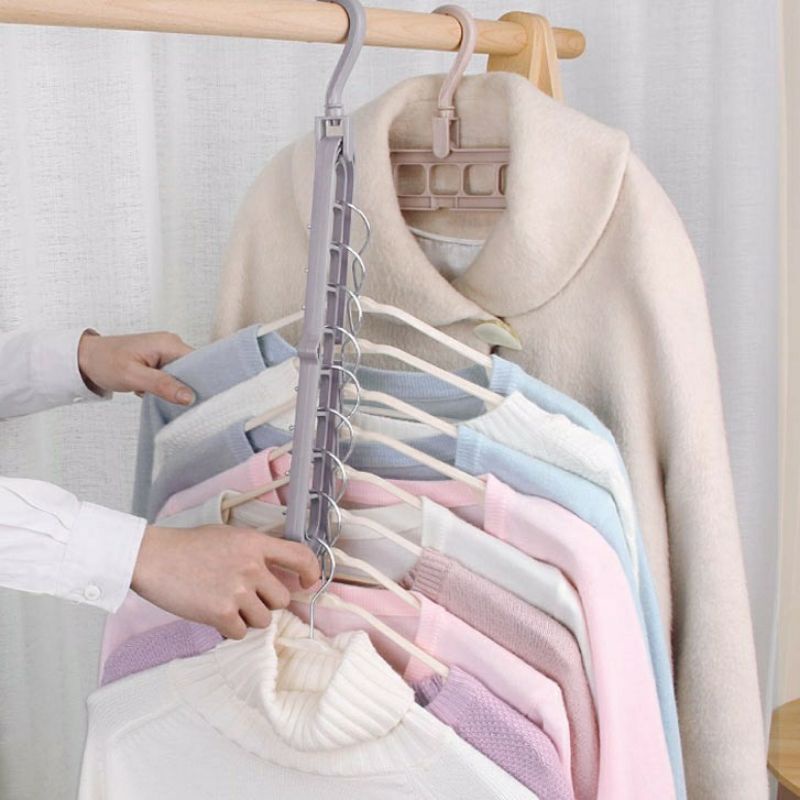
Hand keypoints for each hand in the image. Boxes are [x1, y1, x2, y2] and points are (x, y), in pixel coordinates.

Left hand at [78, 331, 194, 405]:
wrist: (83, 358)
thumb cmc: (104, 362)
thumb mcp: (133, 376)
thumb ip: (163, 385)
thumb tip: (189, 397)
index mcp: (169, 343)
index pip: (199, 362)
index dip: (203, 380)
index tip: (203, 400)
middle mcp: (171, 345)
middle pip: (193, 369)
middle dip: (188, 387)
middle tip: (182, 404)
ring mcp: (165, 353)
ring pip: (183, 375)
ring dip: (175, 389)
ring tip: (163, 398)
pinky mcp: (159, 362)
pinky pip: (173, 377)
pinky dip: (167, 388)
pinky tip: (156, 394)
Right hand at [131, 525, 320, 638]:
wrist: (154, 558)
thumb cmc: (187, 547)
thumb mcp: (229, 536)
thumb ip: (254, 551)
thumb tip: (274, 570)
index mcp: (255, 543)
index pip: (300, 556)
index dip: (312, 572)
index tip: (308, 583)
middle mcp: (251, 567)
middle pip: (282, 599)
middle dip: (267, 603)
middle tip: (246, 597)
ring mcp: (237, 590)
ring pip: (264, 620)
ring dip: (249, 618)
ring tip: (226, 604)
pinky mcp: (220, 613)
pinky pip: (241, 633)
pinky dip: (230, 629)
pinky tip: (214, 614)